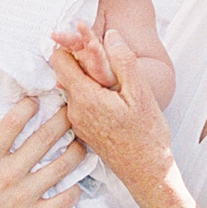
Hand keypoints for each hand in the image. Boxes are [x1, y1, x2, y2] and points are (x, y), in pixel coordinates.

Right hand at [0, 99, 80, 207]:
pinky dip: (73, 192)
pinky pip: (61, 202)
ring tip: (82, 140)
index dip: (28, 106)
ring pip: (60, 168)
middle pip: (44, 139)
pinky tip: (77, 183)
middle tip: (71, 108)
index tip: (36, 98)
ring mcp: (23, 196)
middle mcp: (9, 174)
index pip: (13, 123)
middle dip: (61, 120)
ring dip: (75, 151)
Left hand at [49, 30, 171, 207]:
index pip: (59, 59)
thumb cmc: (147, 135)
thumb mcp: (140, 93)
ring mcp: (78, 121)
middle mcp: (74, 110)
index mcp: (84, 97)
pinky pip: (81, 103)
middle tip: (105, 57)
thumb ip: (124, 61)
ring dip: (88, 78)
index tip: (90, 41)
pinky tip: (112, 97)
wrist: (147, 172)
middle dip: (82, 60)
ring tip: (113, 78)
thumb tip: (111, 35)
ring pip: (74, 87)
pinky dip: (91, 94)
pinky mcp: (85, 129)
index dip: (73, 45)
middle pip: (65, 72)